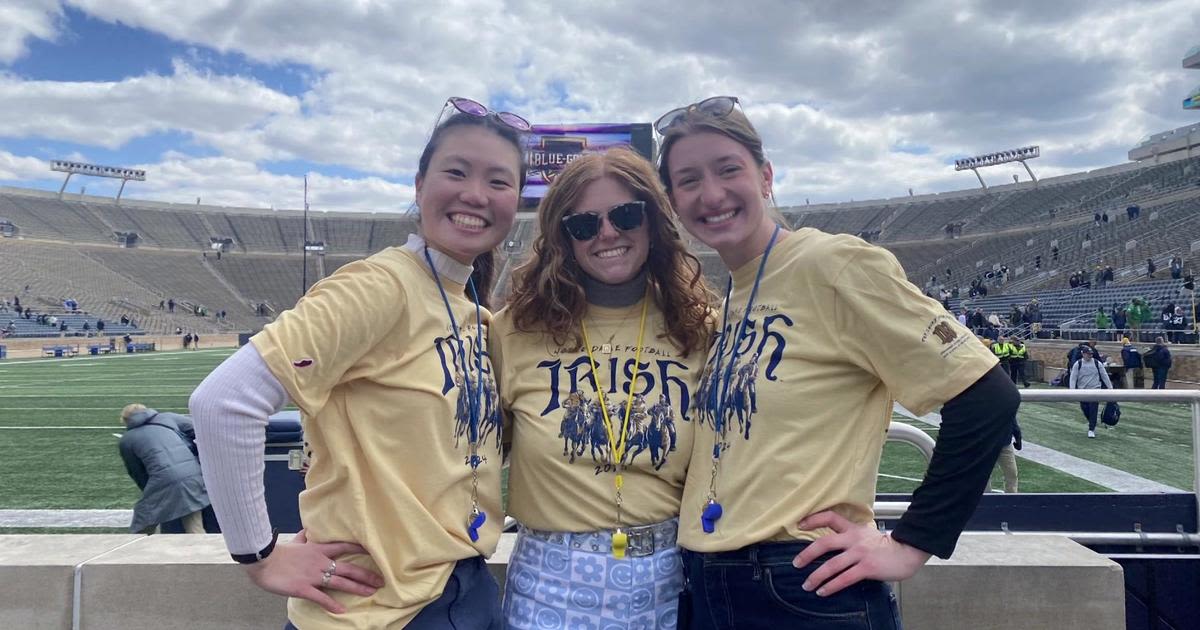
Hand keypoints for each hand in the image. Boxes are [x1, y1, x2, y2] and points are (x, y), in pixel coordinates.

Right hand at [243, 529, 384, 613]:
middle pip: (349, 568)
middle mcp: (320, 562)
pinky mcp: (303, 588)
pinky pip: (321, 597)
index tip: (374, 553)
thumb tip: (307, 530)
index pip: (344, 546)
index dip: (360, 549)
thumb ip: (303, 537)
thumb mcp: (294, 541)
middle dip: (366, 575)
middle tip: (381, 581)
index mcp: (318, 549)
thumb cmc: (278, 552)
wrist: (262, 559)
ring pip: (340, 582)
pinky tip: (342, 610)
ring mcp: (313, 575)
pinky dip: (332, 604)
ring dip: (357, 588)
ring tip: (371, 592)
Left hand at [791, 511, 930, 596]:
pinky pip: (844, 578)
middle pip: (824, 543)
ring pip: (832, 565)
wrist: (907, 552)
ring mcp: (860, 553)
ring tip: (807, 585)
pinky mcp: (867, 567)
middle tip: (796, 563)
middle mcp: (854, 539)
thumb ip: (850, 537)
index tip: (799, 524)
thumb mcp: (866, 535)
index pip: (830, 517)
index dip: (813, 519)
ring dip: (816, 576)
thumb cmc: (886, 546)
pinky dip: (831, 586)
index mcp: (853, 529)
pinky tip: (823, 591)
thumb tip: (830, 546)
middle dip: (807, 554)